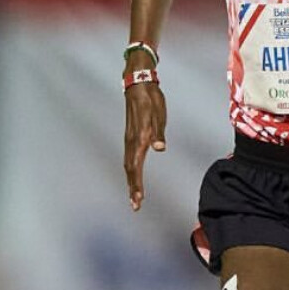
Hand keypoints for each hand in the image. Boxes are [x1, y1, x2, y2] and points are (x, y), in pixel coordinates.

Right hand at [123, 83, 166, 210]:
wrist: (138, 84)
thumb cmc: (150, 98)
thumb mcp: (158, 113)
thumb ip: (158, 132)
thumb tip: (160, 148)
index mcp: (139, 137)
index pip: (136, 166)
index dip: (137, 183)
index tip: (138, 199)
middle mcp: (131, 140)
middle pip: (130, 169)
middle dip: (132, 188)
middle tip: (135, 205)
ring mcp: (129, 138)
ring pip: (128, 165)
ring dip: (131, 182)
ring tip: (133, 197)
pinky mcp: (130, 136)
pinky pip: (129, 158)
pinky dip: (130, 171)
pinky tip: (133, 176)